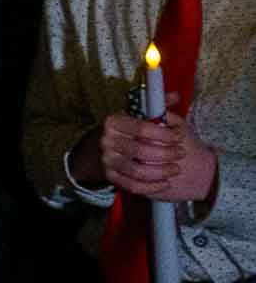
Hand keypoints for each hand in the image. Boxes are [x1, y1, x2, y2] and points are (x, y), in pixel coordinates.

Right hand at [103, 105, 218, 202]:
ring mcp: (107, 160)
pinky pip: (133, 186)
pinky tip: (165, 182)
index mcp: (114, 122)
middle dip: (166, 153)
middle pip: (140, 150)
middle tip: (180, 153)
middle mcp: (107, 140)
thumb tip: (175, 96)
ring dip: (161, 172)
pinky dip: (152, 186)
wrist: (102, 148)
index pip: (141, 127)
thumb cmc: (127, 130)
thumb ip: (157, 106)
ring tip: (175, 169)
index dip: (163, 134)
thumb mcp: (138, 115)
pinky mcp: (110, 177)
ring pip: (138, 171)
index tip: (179, 136)